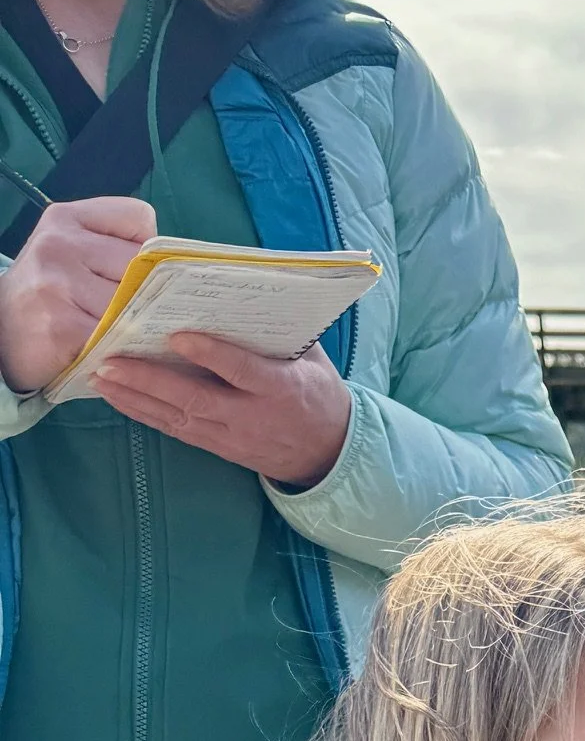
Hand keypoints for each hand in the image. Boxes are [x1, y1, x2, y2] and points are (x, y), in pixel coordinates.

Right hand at [0, 194, 155, 392]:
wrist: (0, 333)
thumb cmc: (48, 294)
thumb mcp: (72, 255)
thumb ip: (114, 251)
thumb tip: (176, 272)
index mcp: (66, 217)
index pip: (139, 217)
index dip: (146, 248)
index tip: (131, 270)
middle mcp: (59, 243)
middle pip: (142, 264)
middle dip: (146, 291)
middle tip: (132, 310)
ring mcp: (58, 283)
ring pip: (134, 302)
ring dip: (138, 324)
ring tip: (125, 332)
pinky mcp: (63, 325)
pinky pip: (118, 336)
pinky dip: (124, 348)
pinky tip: (113, 351)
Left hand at [93, 331, 351, 487]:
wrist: (327, 452)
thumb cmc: (317, 392)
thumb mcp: (311, 358)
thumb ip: (277, 331)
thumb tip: (239, 289)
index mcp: (282, 388)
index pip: (242, 371)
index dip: (211, 354)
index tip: (177, 335)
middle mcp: (253, 417)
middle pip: (196, 399)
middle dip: (151, 380)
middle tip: (111, 360)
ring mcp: (234, 437)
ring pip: (178, 418)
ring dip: (136, 398)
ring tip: (101, 376)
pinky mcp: (219, 448)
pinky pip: (176, 431)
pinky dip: (143, 413)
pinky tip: (117, 397)